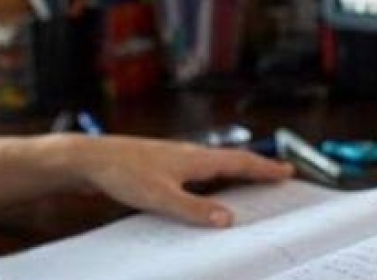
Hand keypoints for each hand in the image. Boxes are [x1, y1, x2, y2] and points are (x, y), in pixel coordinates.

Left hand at [67, 135, 293, 227]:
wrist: (89, 159)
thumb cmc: (122, 172)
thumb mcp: (160, 197)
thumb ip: (193, 210)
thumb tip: (227, 220)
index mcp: (194, 159)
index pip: (239, 162)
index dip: (264, 168)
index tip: (287, 170)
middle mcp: (188, 155)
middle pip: (231, 161)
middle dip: (256, 169)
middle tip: (277, 175)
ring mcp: (174, 159)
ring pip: (214, 166)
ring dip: (235, 174)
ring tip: (249, 183)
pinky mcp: (160, 167)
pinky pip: (196, 173)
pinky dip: (211, 181)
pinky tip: (204, 192)